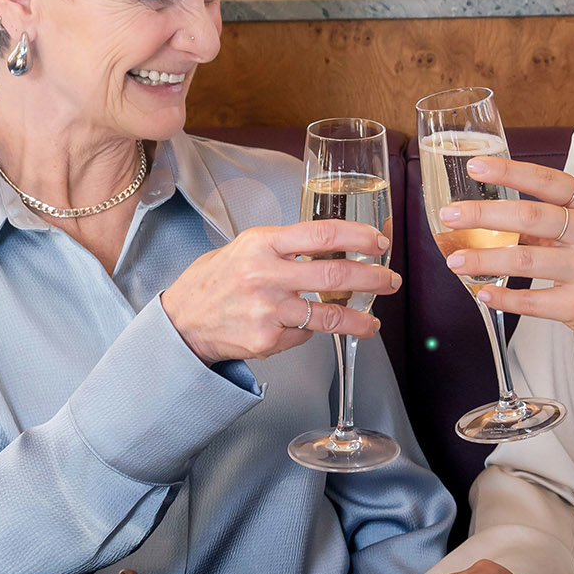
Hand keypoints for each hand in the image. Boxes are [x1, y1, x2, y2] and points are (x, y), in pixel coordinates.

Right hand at [161, 220, 398, 363]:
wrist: (182, 321)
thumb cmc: (216, 280)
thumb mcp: (246, 248)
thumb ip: (285, 247)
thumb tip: (334, 247)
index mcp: (263, 244)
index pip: (322, 234)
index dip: (358, 238)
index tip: (380, 243)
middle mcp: (266, 275)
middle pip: (335, 275)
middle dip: (372, 278)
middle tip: (390, 281)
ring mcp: (268, 310)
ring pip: (329, 315)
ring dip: (360, 320)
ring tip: (373, 322)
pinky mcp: (267, 339)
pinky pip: (304, 334)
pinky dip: (310, 331)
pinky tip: (303, 328)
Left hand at [437, 156, 573, 356]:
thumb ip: (553, 219)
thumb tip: (492, 214)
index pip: (548, 180)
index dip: (508, 171)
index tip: (473, 167)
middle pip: (530, 216)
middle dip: (482, 215)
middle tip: (449, 216)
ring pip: (525, 259)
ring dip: (483, 259)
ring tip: (455, 260)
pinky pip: (533, 300)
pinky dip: (503, 297)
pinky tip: (483, 293)